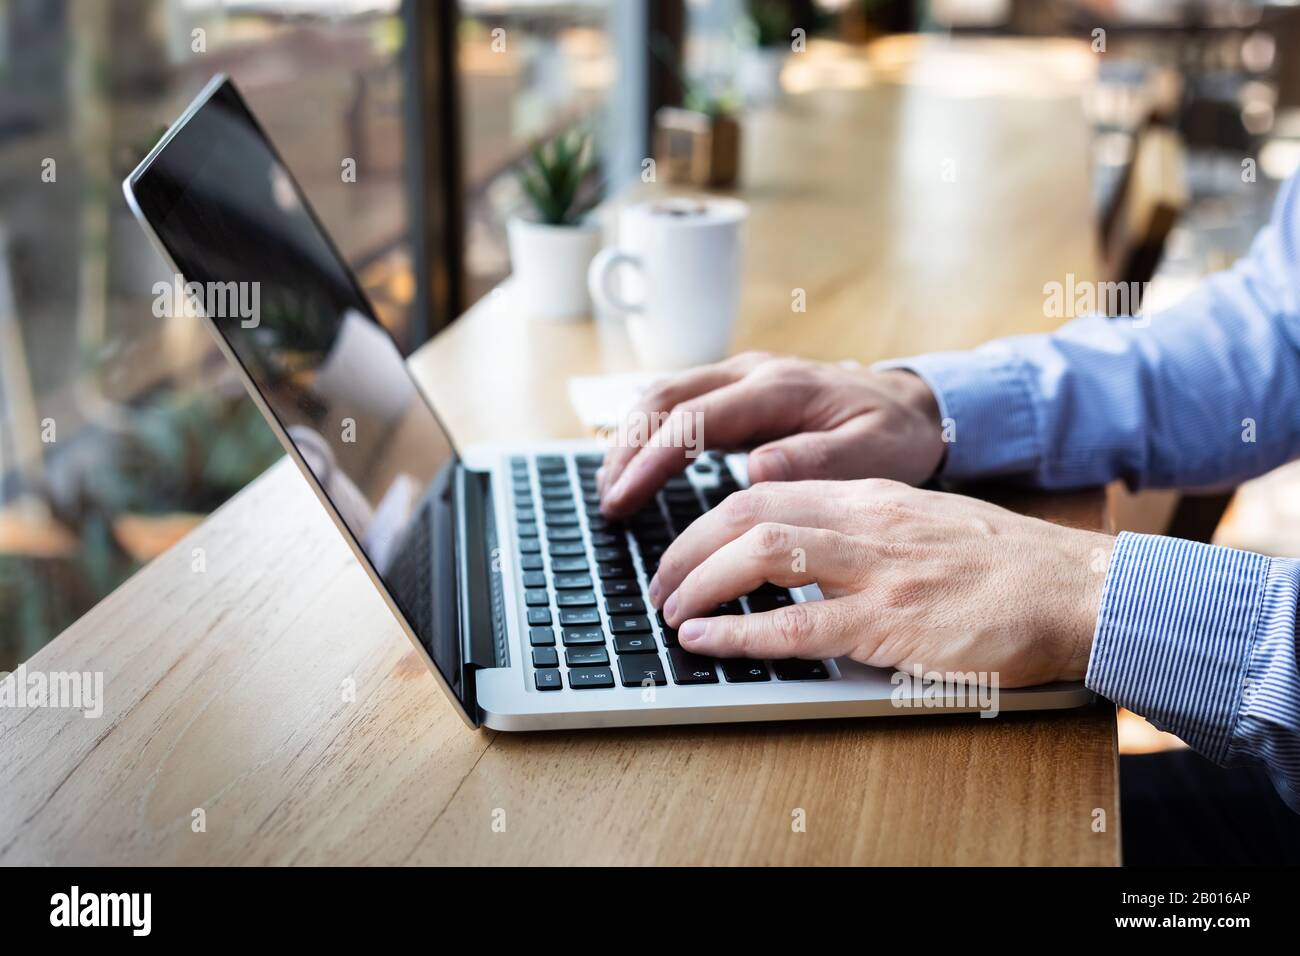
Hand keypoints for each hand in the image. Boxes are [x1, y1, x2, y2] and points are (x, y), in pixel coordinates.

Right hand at [598, 352, 944, 516]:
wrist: (913, 405)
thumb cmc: (894, 436)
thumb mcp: (873, 455)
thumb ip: (817, 461)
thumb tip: (757, 470)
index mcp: (778, 389)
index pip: (693, 418)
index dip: (651, 458)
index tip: (623, 498)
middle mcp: (751, 372)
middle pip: (663, 397)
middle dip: (625, 448)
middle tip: (606, 501)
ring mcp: (741, 375)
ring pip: (663, 393)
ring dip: (629, 437)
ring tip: (610, 489)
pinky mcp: (738, 389)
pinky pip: (678, 400)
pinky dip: (648, 430)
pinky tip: (635, 466)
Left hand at [648, 480, 1110, 686]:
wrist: (1078, 589)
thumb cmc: (1006, 566)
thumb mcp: (924, 525)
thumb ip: (864, 530)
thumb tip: (803, 549)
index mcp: (872, 498)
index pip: (766, 490)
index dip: (709, 519)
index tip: (683, 546)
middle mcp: (866, 522)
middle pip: (746, 512)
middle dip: (687, 546)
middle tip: (659, 582)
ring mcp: (879, 571)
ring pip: (761, 554)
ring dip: (699, 582)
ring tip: (670, 610)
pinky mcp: (895, 625)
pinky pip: (799, 625)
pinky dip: (739, 632)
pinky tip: (706, 640)